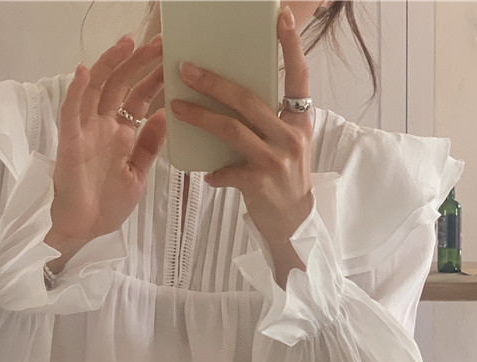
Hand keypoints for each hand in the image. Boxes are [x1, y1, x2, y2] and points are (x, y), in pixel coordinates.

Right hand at [46, 35, 165, 268]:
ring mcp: (86, 131)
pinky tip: (82, 71)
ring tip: (127, 43)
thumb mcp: (138, 175)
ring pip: (95, 89)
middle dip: (139, 62)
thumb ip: (149, 146)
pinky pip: (70, 112)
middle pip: (120, 84)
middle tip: (159, 41)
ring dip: (109, 65)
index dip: (154, 77)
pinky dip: (75, 91)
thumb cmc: (107, 205)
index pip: (139, 97)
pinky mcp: (69, 142)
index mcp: (122, 134)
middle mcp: (104, 126)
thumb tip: (166, 114)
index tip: (172, 59)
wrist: (84, 229)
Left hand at [170, 5, 312, 284]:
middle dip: (214, 82)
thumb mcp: (286, 146)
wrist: (294, 226)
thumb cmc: (284, 181)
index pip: (298, 76)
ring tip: (176, 107)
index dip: (290, 45)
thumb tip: (232, 96)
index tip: (279, 15)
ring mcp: (277, 160)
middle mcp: (292, 136)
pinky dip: (214, 172)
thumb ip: (268, 122)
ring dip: (201, 117)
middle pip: (249, 100)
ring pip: (233, 129)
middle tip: (186, 68)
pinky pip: (227, 170)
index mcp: (299, 121)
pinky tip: (207, 175)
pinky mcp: (261, 183)